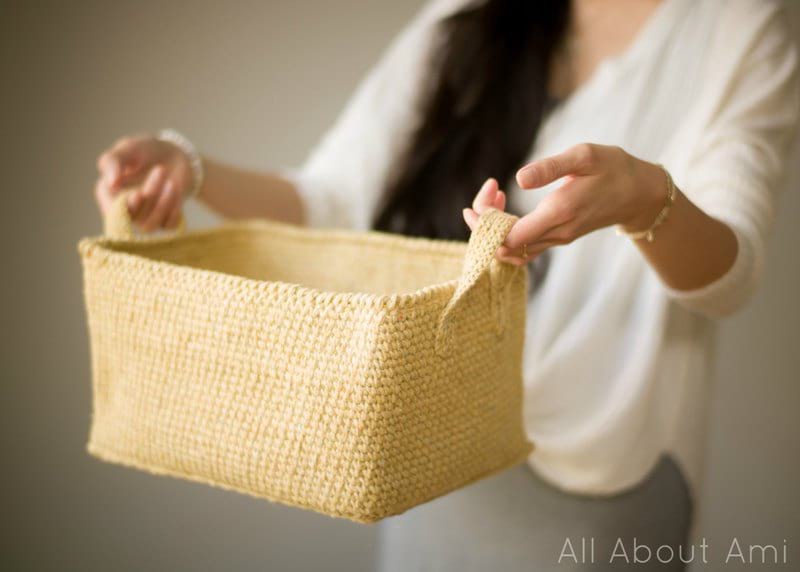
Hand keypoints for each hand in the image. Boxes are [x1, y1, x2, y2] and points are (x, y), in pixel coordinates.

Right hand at [94, 134, 194, 230]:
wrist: (173, 154)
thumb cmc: (145, 151)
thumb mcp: (127, 148)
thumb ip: (113, 161)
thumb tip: (111, 183)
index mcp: (108, 194)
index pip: (112, 211)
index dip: (125, 208)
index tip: (138, 193)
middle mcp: (125, 210)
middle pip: (134, 216)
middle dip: (150, 194)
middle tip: (160, 169)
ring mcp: (145, 218)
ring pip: (150, 224)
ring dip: (163, 203)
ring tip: (172, 181)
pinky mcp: (165, 221)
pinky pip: (169, 225)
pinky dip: (175, 208)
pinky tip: (177, 189)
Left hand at [463, 143, 665, 264]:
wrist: (640, 194)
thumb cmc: (613, 168)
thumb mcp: (585, 156)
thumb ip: (550, 167)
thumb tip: (518, 179)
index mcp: (559, 213)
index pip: (508, 236)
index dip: (488, 220)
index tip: (490, 188)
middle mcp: (556, 233)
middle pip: (504, 246)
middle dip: (485, 222)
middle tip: (489, 189)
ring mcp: (557, 239)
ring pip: (512, 249)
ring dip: (494, 228)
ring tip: (494, 195)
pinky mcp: (557, 238)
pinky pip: (523, 247)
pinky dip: (506, 232)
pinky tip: (506, 207)